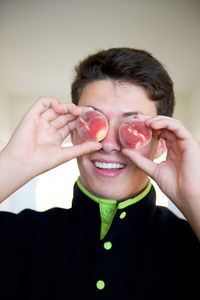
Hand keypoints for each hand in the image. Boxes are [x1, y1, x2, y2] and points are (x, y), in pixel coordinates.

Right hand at [0, 97, 101, 200]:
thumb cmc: (41, 163)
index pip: (71, 124)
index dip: (81, 120)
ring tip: (75, 110)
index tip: (92, 117)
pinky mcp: (32, 115)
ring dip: (67, 107)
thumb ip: (82, 148)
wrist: (23, 163)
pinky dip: (51, 101)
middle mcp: (48, 128)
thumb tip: (100, 145)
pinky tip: (59, 106)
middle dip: (76, 112)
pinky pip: (42, 103)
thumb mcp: (66, 154)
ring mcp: (40, 121)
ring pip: (56, 108)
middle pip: (65, 115)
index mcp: (56, 137)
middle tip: (88, 110)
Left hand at [122, 116, 199, 238]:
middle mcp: (179, 145)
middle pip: (165, 126)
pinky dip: (165, 123)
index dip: (148, 127)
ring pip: (172, 124)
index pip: (161, 132)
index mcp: (172, 150)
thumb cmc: (175, 187)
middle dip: (151, 120)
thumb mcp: (152, 170)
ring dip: (157, 120)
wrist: (187, 197)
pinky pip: (178, 127)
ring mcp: (185, 143)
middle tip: (137, 119)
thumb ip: (139, 160)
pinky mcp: (190, 143)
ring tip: (144, 121)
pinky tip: (153, 124)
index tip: (134, 125)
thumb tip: (124, 151)